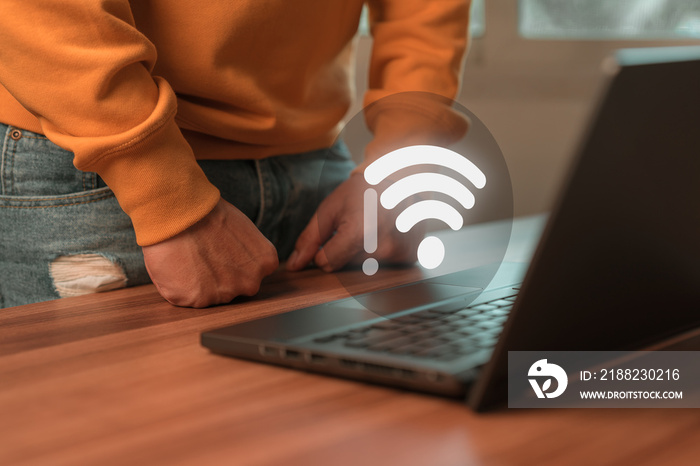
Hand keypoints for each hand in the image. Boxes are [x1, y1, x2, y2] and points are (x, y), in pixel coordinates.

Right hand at [143, 198, 278, 307]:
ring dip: (198, 282)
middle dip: (219, 276)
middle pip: (234, 287)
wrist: (180, 212)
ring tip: (187, 257)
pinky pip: (187, 298)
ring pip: (210, 295)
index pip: (252, 273)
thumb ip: (247, 253)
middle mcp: (250, 283)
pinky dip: (180, 286)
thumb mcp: (244, 231)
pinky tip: (177, 265)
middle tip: (202, 254)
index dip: (232, 263)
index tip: (220, 251)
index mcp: (266, 262)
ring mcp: (225, 294)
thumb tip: (239, 261)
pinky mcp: (197, 301)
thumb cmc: (208, 214)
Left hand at [286, 172, 421, 272]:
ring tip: (372, 227)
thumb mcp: (330, 208)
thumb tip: (294, 266)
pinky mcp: (410, 255)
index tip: (335, 232)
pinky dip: (380, 254)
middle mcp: (382, 247)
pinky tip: (385, 232)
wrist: (402, 176)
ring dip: (363, 252)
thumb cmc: (362, 190)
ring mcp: (399, 252)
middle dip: (345, 250)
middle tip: (357, 225)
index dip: (325, 249)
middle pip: (346, 266)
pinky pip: (384, 265)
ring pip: (365, 267)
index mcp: (359, 233)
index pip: (326, 263)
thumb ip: (310, 239)